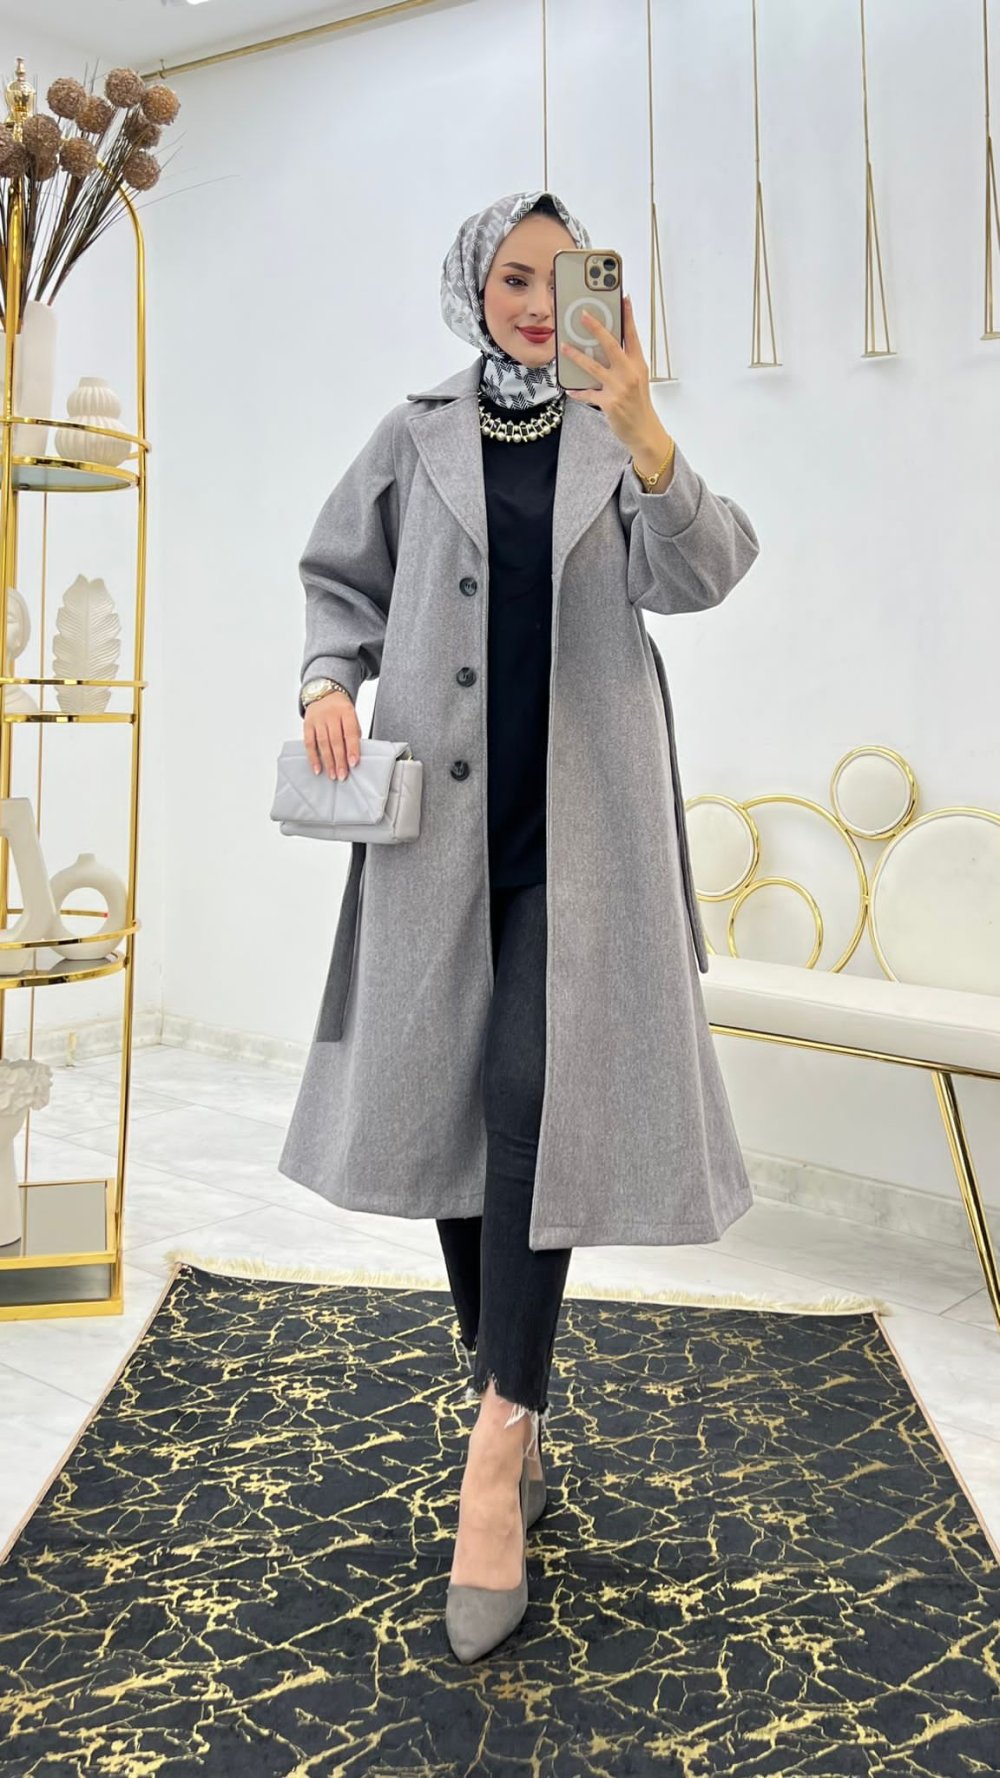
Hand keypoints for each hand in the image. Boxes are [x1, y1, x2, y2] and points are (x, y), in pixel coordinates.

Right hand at [304, 689, 359, 779]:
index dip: (352, 749)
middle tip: (342, 775)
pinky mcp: (307, 724)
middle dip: (339, 760)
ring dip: (328, 762)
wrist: (324, 693)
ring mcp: (318, 719)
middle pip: (335, 740)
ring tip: (332, 775)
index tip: (353, 763)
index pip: (350, 732)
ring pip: (322, 743)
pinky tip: (317, 768)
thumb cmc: (341, 709)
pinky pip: (309, 743)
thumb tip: (353, 755)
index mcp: (346, 711)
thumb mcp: (352, 715)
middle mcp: (331, 714)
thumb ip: (353, 733)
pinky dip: (313, 757)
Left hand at [561, 294, 668, 459]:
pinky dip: (578, 391)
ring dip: (576, 356)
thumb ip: (624, 362)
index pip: (633, 336)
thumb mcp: (637, 378)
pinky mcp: (609, 403)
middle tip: (584, 315)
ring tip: (564, 347)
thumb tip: (604, 346)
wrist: (643, 430)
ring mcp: (619, 388)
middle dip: (596, 328)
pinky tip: (570, 389)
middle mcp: (630, 373)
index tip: (623, 298)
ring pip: (593, 367)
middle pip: (611, 345)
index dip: (628, 316)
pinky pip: (588, 393)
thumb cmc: (638, 403)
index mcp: (638, 364)